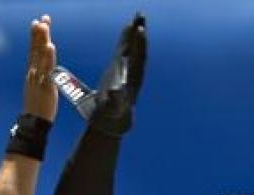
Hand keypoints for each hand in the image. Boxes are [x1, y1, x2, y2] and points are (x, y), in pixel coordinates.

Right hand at [23, 15, 57, 121]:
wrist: (33, 122)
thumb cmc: (37, 105)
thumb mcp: (37, 85)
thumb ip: (40, 73)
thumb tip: (44, 67)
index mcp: (32, 72)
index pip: (34, 49)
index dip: (36, 35)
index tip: (40, 21)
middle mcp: (34, 72)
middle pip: (36, 49)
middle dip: (39, 33)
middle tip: (43, 18)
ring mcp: (39, 78)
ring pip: (40, 56)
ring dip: (42, 40)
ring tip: (44, 26)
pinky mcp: (46, 86)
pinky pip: (47, 69)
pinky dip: (48, 57)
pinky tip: (50, 47)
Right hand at [91, 12, 146, 135]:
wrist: (112, 121)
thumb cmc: (112, 114)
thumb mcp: (113, 107)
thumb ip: (115, 99)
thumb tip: (116, 91)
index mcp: (130, 78)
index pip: (136, 56)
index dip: (137, 43)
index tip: (139, 29)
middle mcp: (132, 73)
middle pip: (138, 49)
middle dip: (139, 33)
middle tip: (141, 15)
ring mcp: (127, 70)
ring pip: (134, 49)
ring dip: (136, 34)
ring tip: (138, 18)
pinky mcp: (120, 70)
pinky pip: (125, 52)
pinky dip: (127, 40)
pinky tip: (129, 30)